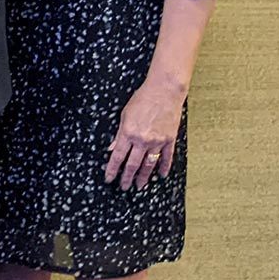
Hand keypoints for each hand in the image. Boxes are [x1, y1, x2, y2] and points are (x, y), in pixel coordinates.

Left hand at [107, 74, 184, 190]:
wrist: (165, 92)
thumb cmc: (142, 100)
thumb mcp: (124, 115)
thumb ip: (119, 134)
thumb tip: (112, 149)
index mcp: (128, 133)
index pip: (117, 157)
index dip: (112, 170)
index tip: (109, 179)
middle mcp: (142, 140)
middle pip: (133, 164)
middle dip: (127, 178)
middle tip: (124, 187)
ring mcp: (157, 141)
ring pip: (149, 164)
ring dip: (144, 177)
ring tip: (140, 186)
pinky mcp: (169, 139)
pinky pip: (167, 157)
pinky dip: (164, 167)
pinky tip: (162, 175)